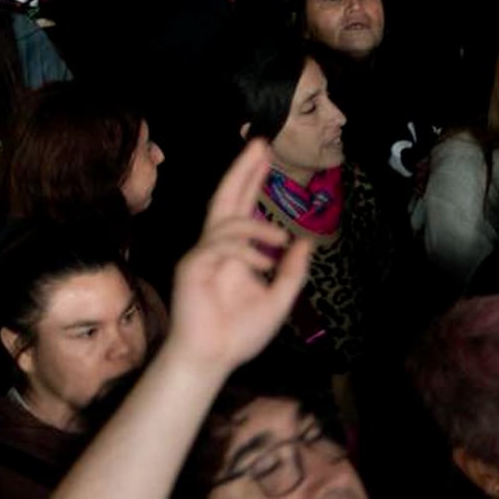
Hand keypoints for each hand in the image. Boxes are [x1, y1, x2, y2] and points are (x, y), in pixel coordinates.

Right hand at [166, 138, 310, 374]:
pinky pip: (221, 247)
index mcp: (234, 251)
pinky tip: (263, 264)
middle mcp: (216, 245)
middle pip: (226, 197)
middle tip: (260, 142)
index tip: (265, 154)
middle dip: (244, 169)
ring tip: (280, 239)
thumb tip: (305, 241)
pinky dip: (246, 251)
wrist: (212, 357)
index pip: (243, 206)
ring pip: (227, 222)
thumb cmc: (240, 333)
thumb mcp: (279, 301)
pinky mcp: (193, 266)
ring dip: (257, 227)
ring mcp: (202, 254)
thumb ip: (292, 273)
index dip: (252, 179)